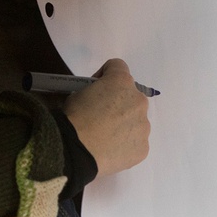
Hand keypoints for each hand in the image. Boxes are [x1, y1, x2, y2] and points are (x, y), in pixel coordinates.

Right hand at [64, 58, 151, 177]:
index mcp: (122, 82)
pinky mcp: (143, 148)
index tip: (94, 88)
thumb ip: (95, 90)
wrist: (76, 150)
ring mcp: (144, 126)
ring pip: (136, 121)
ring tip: (104, 137)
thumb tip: (97, 101)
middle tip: (100, 116)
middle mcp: (139, 101)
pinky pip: (136, 142)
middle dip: (118, 103)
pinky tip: (110, 149)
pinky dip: (125, 144)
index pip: (118, 67)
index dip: (104, 75)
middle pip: (131, 97)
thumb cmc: (73, 118)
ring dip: (124, 124)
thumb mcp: (77, 92)